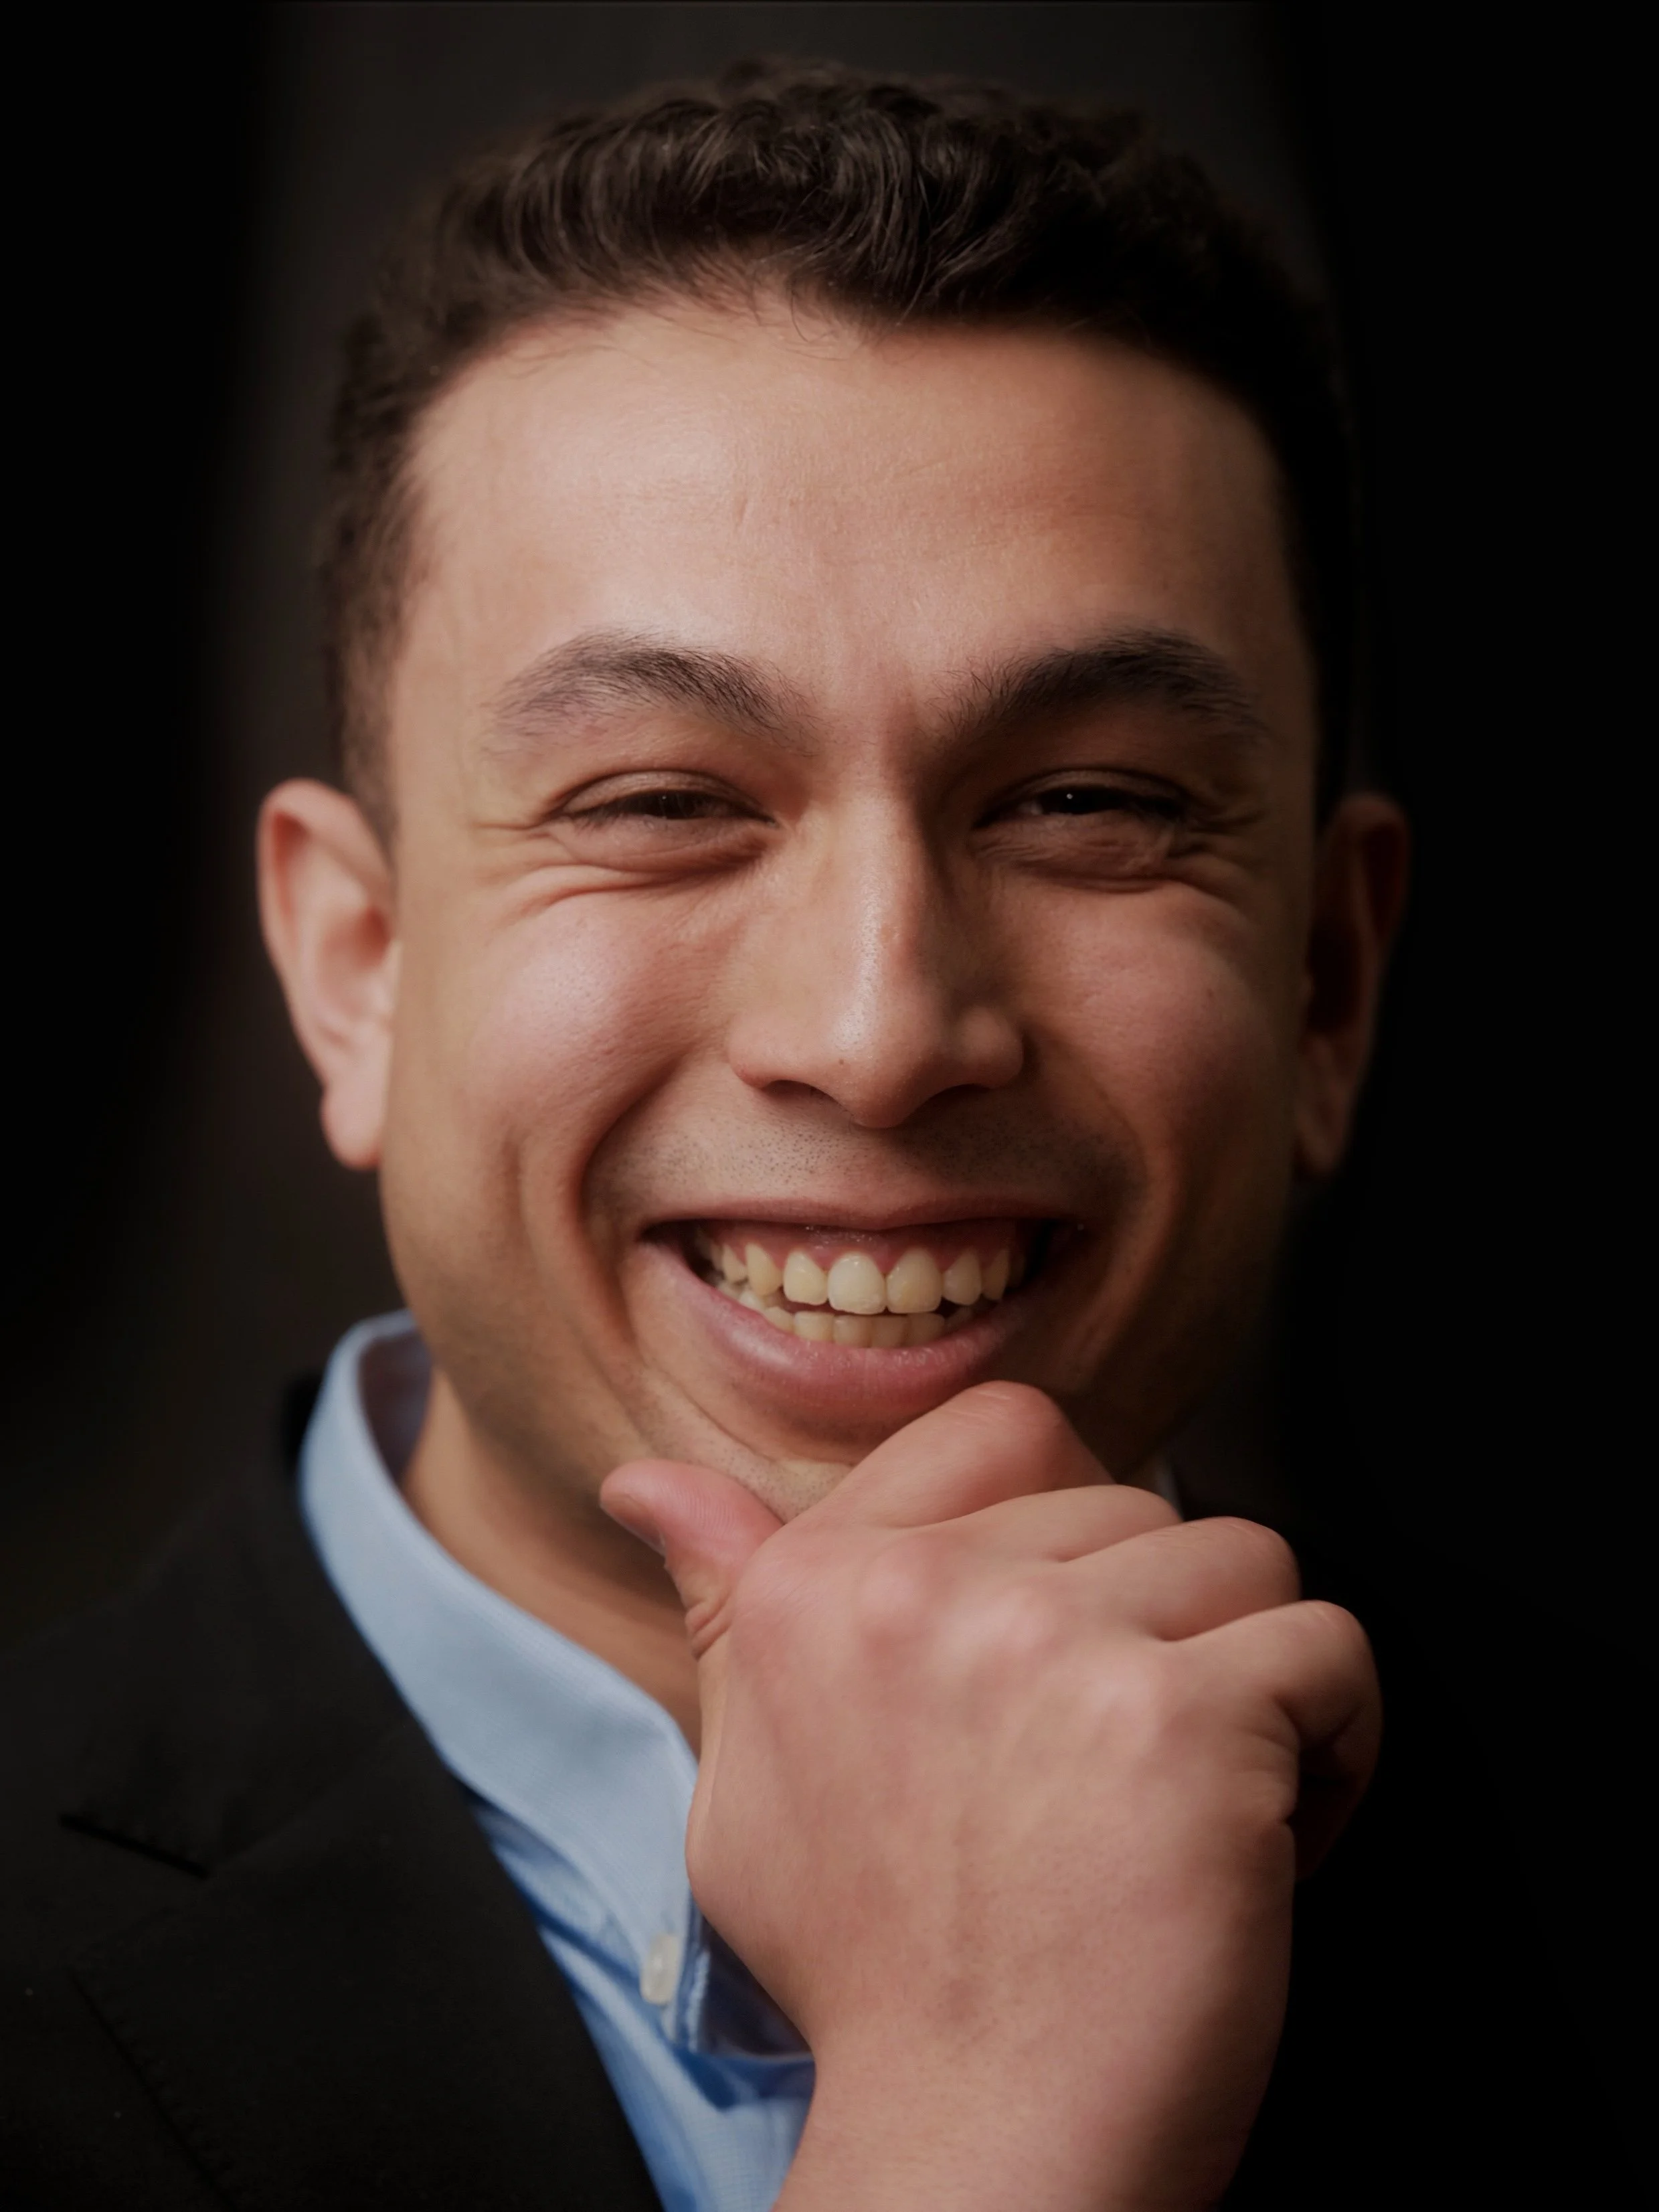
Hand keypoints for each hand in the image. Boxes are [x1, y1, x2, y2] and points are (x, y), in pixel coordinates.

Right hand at [603, 1384, 1378, 2211]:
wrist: (978, 2147)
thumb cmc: (875, 1976)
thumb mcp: (750, 1775)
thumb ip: (727, 1605)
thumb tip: (649, 1485)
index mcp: (820, 1586)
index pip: (1002, 1430)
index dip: (1069, 1526)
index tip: (1072, 1634)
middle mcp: (926, 1591)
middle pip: (1135, 1504)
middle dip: (1157, 1624)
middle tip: (1120, 1766)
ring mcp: (1057, 1646)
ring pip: (1244, 1558)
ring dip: (1252, 1674)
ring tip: (1199, 1796)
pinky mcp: (1187, 1720)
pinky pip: (1332, 1648)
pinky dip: (1339, 1740)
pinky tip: (1279, 1830)